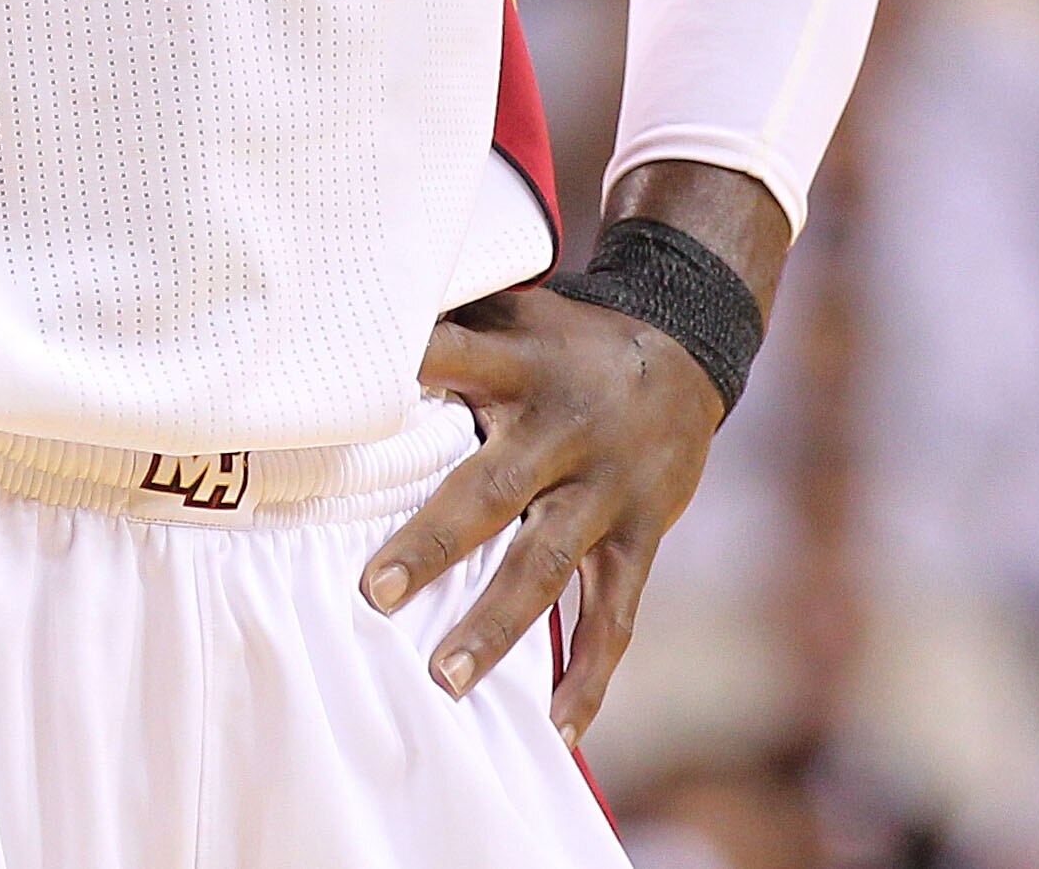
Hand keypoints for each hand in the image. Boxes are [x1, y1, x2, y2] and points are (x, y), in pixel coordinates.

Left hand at [358, 283, 722, 738]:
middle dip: (435, 543)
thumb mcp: (518, 312)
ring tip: (445, 680)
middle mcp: (563, 429)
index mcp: (522, 365)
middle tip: (375, 592)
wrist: (688, 348)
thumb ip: (451, 324)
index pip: (458, 358)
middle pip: (494, 489)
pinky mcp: (640, 535)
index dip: (415, 370)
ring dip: (497, 625)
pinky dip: (589, 673)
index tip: (354, 396)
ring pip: (548, 564)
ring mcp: (605, 489)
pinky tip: (557, 726)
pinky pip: (616, 613)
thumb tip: (350, 314)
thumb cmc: (567, 338)